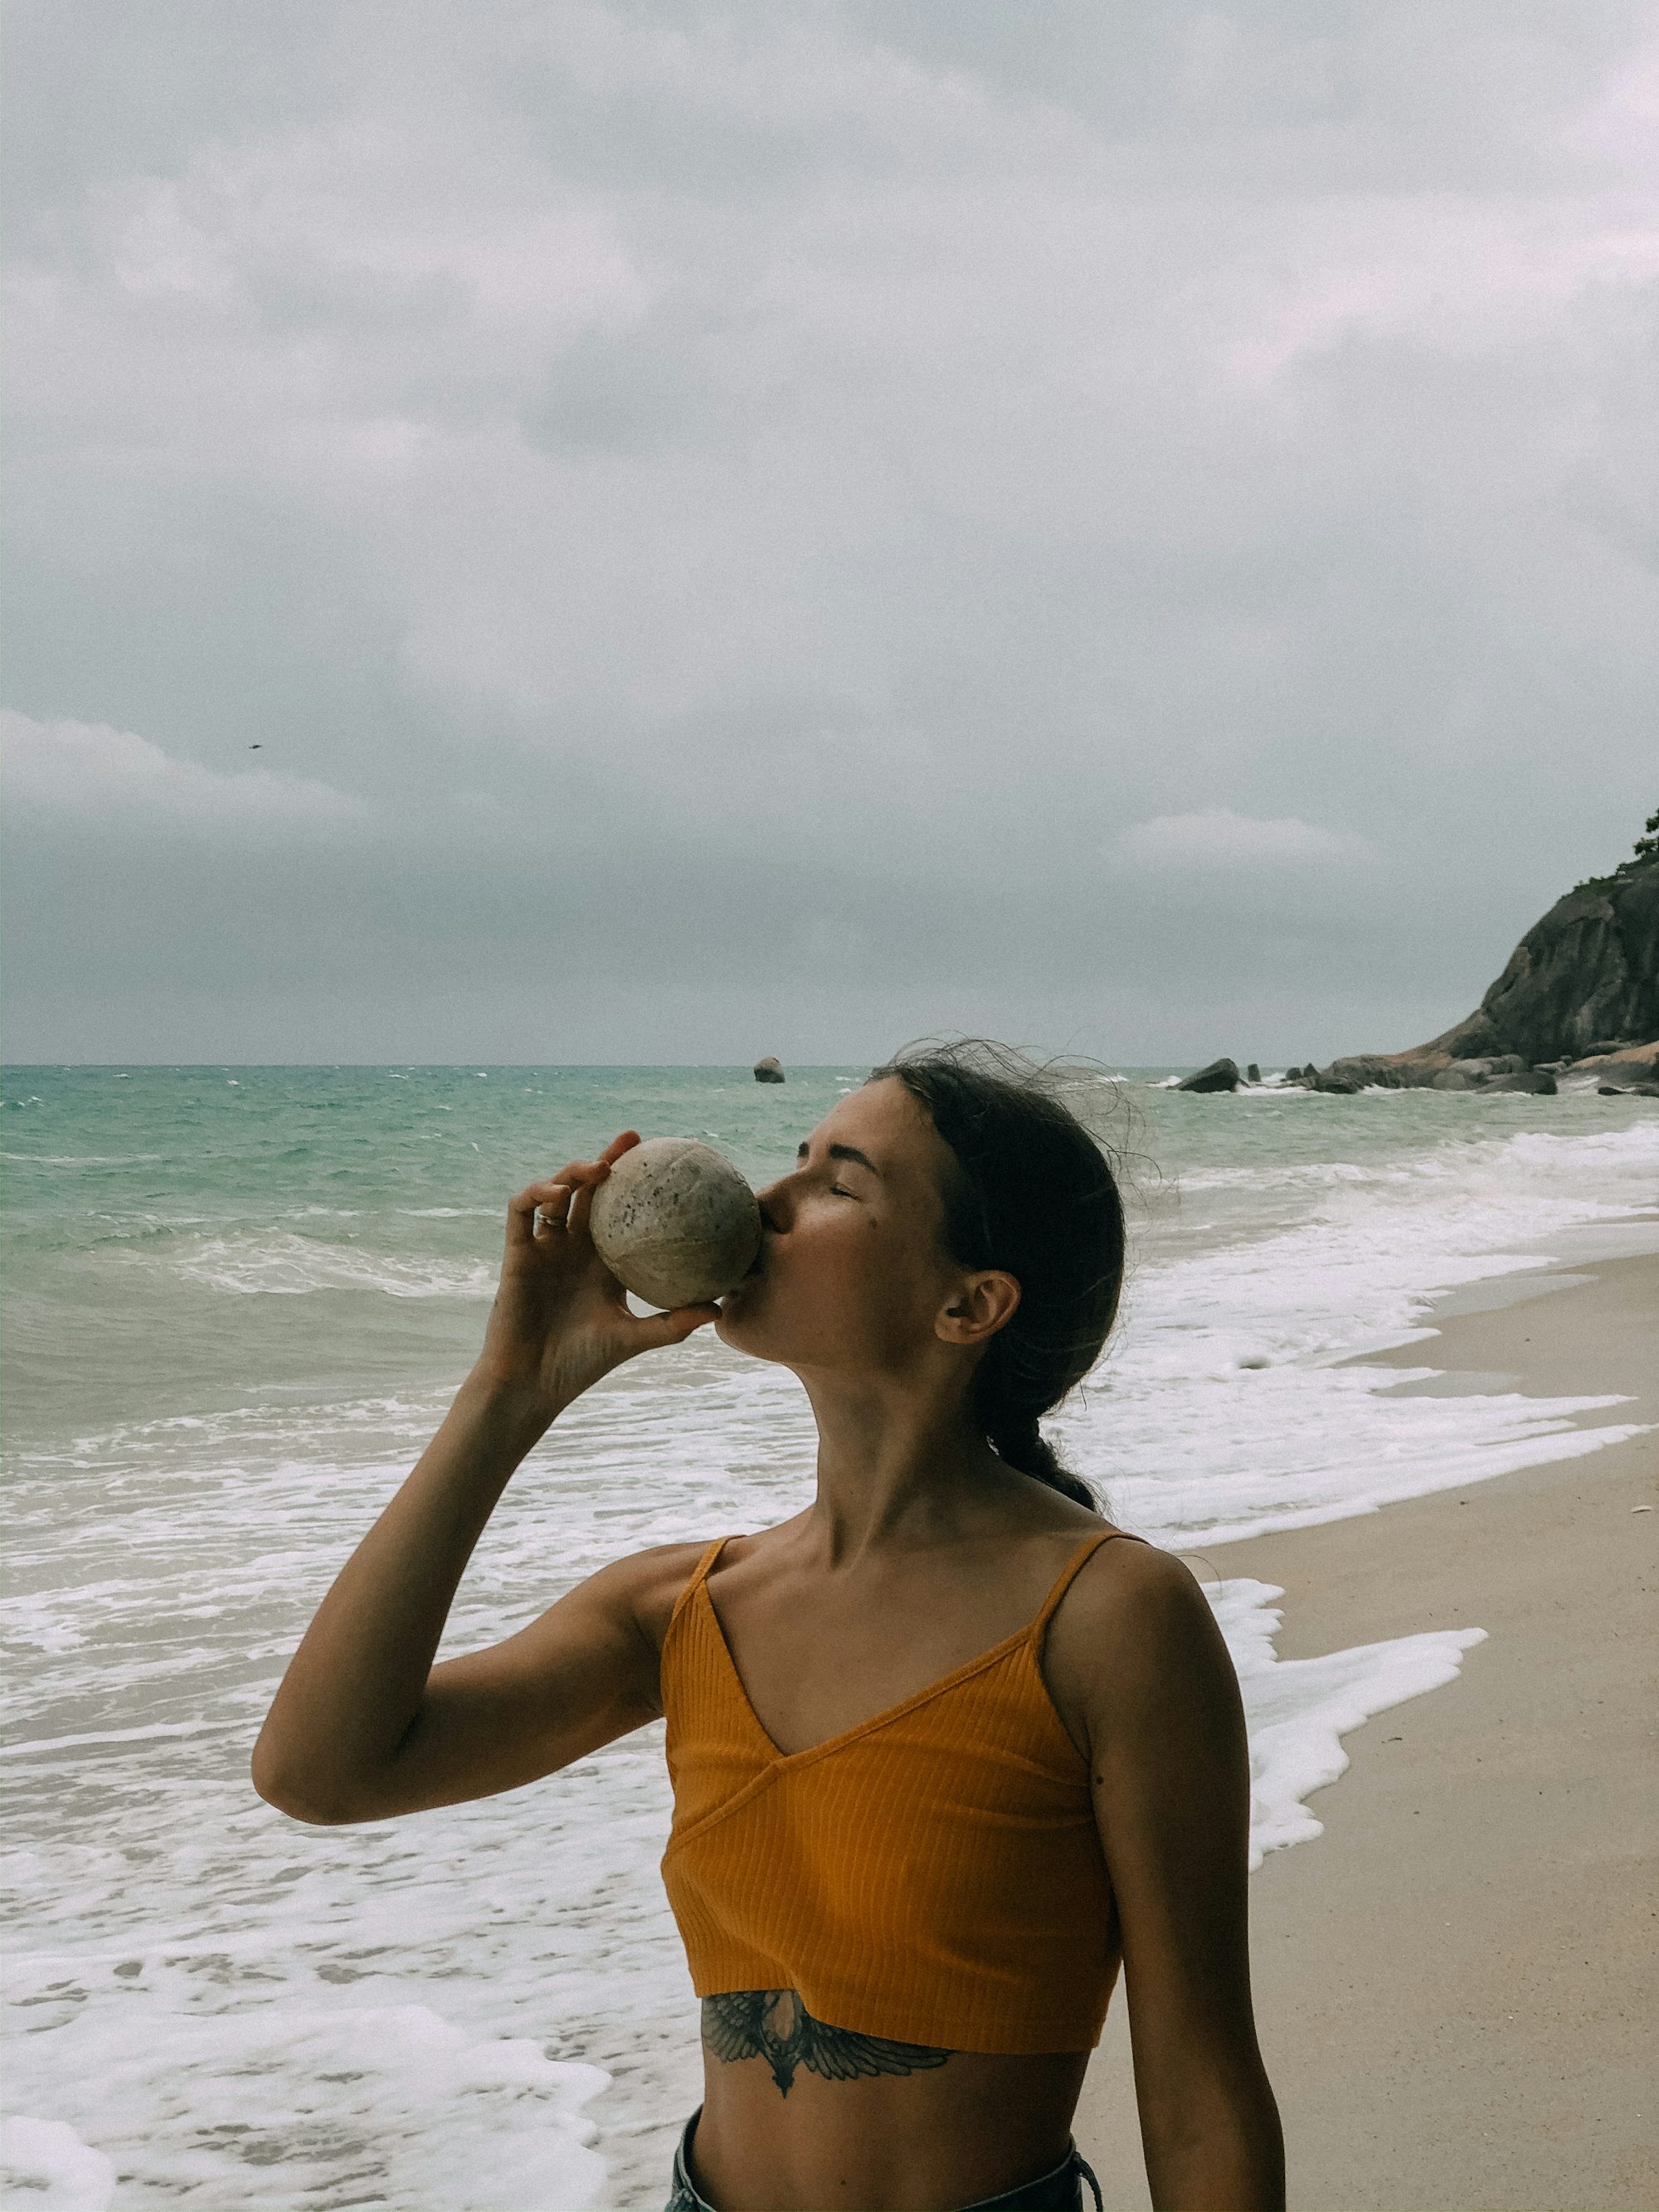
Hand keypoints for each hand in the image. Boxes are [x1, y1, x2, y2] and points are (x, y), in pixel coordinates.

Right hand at [472, 1132, 718, 1418]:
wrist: (534, 1384)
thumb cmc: (581, 1364)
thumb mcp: (634, 1338)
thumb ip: (673, 1324)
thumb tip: (720, 1309)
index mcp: (602, 1263)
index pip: (621, 1212)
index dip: (635, 1184)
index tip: (664, 1160)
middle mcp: (573, 1249)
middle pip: (590, 1192)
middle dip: (608, 1161)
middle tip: (632, 1140)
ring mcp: (544, 1248)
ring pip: (555, 1193)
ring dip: (573, 1174)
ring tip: (599, 1169)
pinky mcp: (517, 1254)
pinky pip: (522, 1211)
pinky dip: (538, 1194)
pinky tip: (560, 1194)